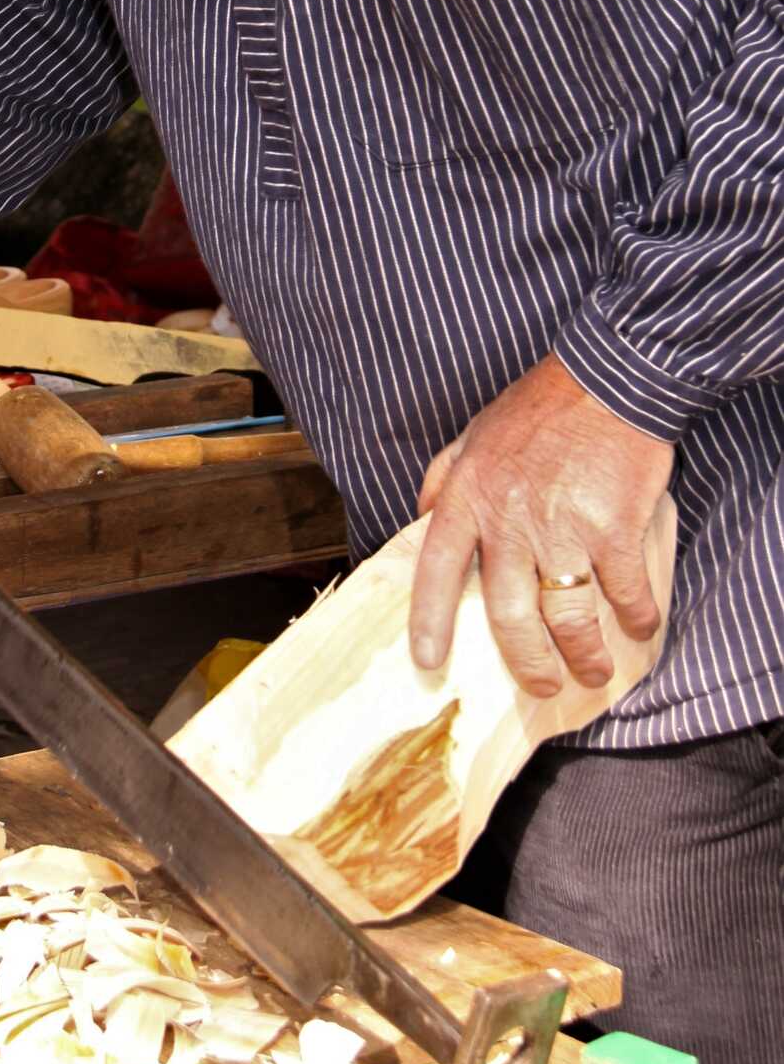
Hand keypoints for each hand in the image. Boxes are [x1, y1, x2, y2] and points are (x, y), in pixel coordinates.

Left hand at [409, 354, 673, 696]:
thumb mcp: (474, 435)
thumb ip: (444, 479)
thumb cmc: (540, 407)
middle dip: (527, 663)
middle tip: (539, 684)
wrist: (608, 380)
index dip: (430, 621)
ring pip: (567, 617)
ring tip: (593, 670)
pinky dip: (635, 618)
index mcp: (469, 497)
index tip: (429, 661)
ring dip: (584, 655)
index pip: (436, 570)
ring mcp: (563, 528)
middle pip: (509, 616)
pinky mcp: (613, 529)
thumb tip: (423, 521)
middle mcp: (510, 520)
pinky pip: (623, 593)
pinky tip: (639, 626)